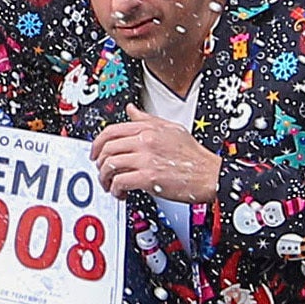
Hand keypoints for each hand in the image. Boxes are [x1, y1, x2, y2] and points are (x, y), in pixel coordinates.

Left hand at [91, 114, 222, 203]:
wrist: (209, 174)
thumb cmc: (193, 155)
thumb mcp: (171, 128)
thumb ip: (147, 119)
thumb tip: (131, 110)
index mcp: (148, 128)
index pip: (111, 130)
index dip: (97, 143)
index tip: (95, 153)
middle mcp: (145, 140)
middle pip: (107, 148)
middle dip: (99, 162)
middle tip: (101, 171)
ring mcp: (146, 158)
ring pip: (110, 165)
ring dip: (105, 178)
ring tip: (110, 185)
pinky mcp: (149, 177)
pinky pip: (120, 181)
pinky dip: (116, 190)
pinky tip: (121, 193)